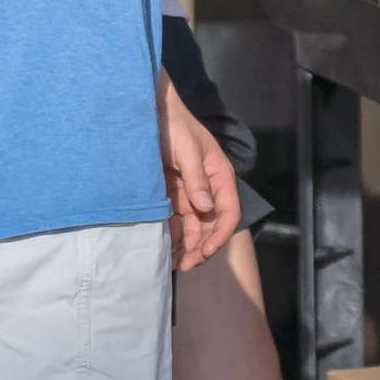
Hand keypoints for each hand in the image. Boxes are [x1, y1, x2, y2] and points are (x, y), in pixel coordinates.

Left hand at [159, 71, 239, 271]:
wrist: (151, 114)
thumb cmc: (174, 127)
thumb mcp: (187, 150)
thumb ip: (196, 179)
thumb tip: (205, 208)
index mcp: (219, 176)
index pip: (228, 210)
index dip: (220, 234)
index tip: (206, 252)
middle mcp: (207, 188)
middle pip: (211, 224)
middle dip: (202, 247)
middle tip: (186, 266)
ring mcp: (189, 193)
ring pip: (193, 227)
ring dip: (188, 246)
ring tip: (175, 264)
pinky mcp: (172, 195)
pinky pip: (175, 221)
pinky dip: (173, 237)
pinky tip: (166, 250)